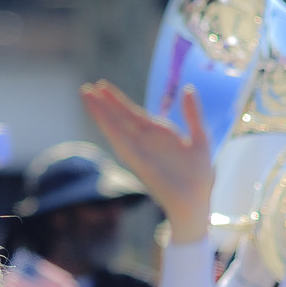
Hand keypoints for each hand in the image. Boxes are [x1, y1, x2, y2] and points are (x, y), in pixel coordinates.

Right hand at [80, 80, 212, 243]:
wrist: (196, 200)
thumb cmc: (199, 175)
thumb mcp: (200, 137)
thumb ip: (193, 114)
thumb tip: (186, 88)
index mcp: (158, 134)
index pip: (132, 113)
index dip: (117, 100)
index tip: (102, 86)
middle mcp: (145, 141)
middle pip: (119, 118)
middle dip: (103, 103)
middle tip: (85, 88)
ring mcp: (139, 151)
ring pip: (116, 127)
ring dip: (100, 112)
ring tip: (85, 96)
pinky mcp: (138, 162)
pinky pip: (122, 142)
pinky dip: (110, 129)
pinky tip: (100, 119)